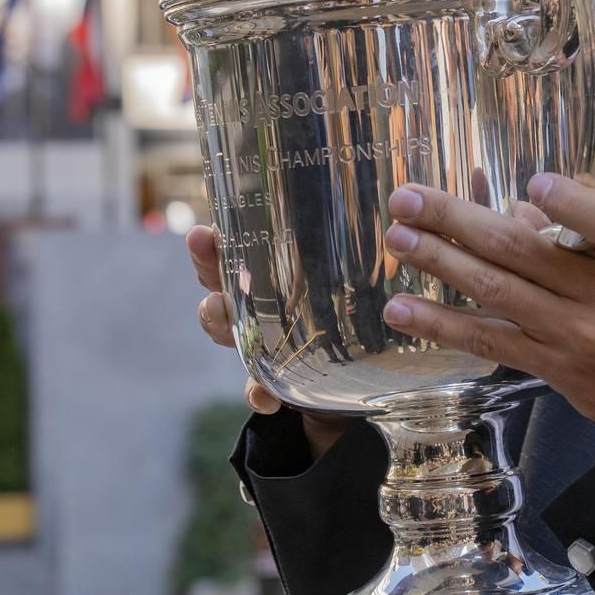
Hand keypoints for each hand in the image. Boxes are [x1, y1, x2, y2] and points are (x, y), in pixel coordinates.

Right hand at [188, 225, 353, 458]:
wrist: (362, 374)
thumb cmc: (354, 310)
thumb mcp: (356, 274)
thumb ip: (361, 245)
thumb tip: (392, 196)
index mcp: (270, 279)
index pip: (232, 258)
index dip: (210, 249)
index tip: (203, 235)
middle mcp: (259, 311)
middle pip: (220, 296)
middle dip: (212, 290)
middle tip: (218, 294)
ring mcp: (264, 345)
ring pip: (230, 336)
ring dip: (222, 329)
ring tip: (225, 320)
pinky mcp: (279, 384)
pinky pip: (259, 389)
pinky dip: (258, 393)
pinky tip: (264, 398)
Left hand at [380, 101, 594, 436]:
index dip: (573, 205)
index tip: (533, 182)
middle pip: (525, 253)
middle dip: (458, 222)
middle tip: (407, 198)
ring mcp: (571, 332)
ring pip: (498, 294)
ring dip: (441, 265)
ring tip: (397, 239)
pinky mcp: (549, 364)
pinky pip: (490, 342)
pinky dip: (443, 325)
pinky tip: (403, 309)